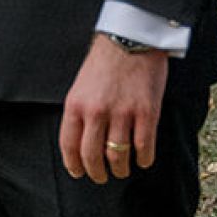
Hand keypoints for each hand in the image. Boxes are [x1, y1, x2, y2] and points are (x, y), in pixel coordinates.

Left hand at [58, 35, 169, 182]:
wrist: (131, 39)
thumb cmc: (105, 61)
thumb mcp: (81, 85)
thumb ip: (80, 112)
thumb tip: (81, 141)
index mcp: (76, 105)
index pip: (69, 146)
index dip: (74, 165)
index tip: (79, 173)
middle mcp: (96, 112)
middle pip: (92, 156)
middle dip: (97, 173)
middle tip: (101, 177)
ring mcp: (122, 114)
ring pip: (118, 156)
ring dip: (120, 169)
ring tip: (122, 170)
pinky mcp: (146, 113)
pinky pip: (144, 147)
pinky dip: (143, 159)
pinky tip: (142, 160)